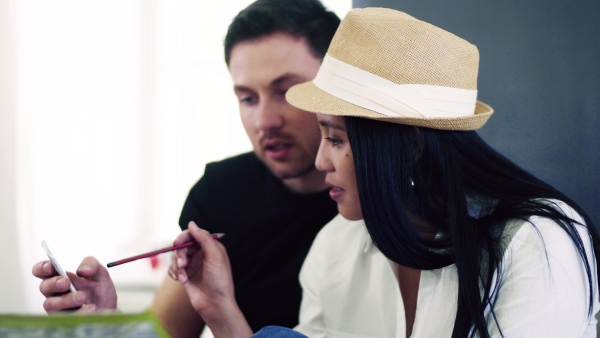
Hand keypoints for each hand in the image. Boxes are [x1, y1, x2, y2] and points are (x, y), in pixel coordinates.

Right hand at [32, 256, 116, 312]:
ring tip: (83, 297)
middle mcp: (55, 292)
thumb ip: (91, 265)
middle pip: (44, 287)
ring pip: (50, 304)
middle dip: (54, 283)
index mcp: (59, 277)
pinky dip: (79, 312)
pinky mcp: (64, 320)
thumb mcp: (99, 273)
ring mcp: (57, 308)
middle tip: (66, 283)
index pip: (41, 271)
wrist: (109, 309)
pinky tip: (91, 308)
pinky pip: (64, 318)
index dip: (42, 268)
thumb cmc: (99, 289)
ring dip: (66, 300)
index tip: (51, 266)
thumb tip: (82, 270)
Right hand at [169, 221, 251, 337]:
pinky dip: (174, 273)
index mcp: (210, 247)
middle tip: (182, 265)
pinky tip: (180, 280)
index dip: (184, 236)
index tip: (177, 243)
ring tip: (182, 277)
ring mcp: (193, 265)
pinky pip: (173, 268)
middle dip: (180, 255)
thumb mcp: (215, 256)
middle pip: (183, 246)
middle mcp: (201, 254)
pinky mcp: (185, 275)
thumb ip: (204, 238)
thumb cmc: (219, 280)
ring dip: (176, 266)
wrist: (215, 304)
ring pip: (176, 257)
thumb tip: (192, 223)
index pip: (194, 234)